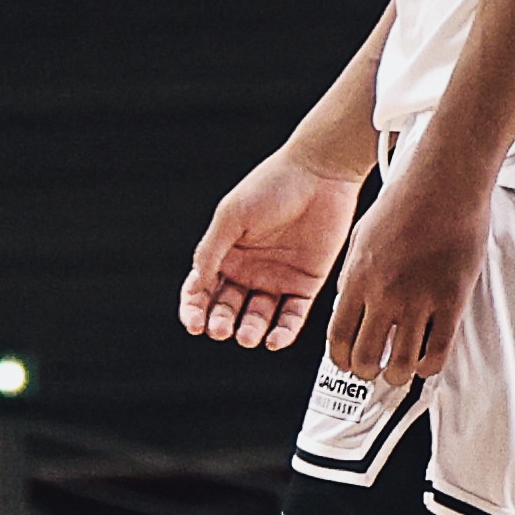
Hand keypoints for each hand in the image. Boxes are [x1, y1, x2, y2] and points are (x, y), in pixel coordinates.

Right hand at [180, 147, 361, 349]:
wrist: (321, 173)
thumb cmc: (273, 185)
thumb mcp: (232, 215)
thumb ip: (211, 250)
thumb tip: (195, 284)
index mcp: (225, 252)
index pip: (201, 290)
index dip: (194, 309)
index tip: (194, 323)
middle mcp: (249, 269)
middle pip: (227, 308)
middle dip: (220, 323)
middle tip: (219, 330)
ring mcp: (277, 278)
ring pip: (258, 317)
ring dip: (249, 331)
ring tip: (246, 336)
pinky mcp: (306, 283)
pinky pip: (292, 315)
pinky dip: (283, 332)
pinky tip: (274, 341)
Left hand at [325, 170, 489, 387]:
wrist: (444, 181)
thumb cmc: (406, 199)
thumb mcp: (362, 236)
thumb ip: (354, 274)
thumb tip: (348, 303)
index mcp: (357, 278)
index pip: (338, 338)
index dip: (341, 360)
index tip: (348, 363)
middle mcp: (384, 294)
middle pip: (366, 358)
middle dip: (368, 372)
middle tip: (375, 370)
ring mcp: (419, 299)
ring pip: (402, 362)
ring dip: (399, 375)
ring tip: (401, 371)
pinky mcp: (451, 299)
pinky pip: (439, 349)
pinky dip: (431, 365)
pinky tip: (428, 362)